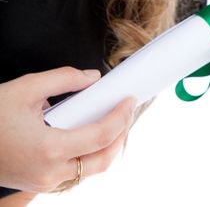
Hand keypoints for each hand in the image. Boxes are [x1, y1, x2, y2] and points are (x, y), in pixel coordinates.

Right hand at [0, 67, 135, 192]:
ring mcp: (44, 182)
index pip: (101, 135)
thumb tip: (93, 79)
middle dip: (121, 136)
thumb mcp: (27, 87)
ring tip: (112, 120)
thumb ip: (65, 79)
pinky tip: (88, 134)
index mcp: (50, 148)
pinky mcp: (39, 184)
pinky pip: (74, 173)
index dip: (121, 117)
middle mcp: (51, 172)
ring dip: (106, 148)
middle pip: (102, 160)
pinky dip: (88, 155)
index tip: (130, 100)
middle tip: (126, 112)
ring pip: (90, 170)